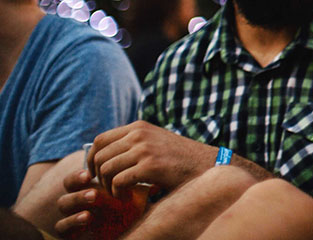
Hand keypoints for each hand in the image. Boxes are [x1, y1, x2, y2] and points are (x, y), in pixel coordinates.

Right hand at [55, 169, 143, 238]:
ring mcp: (72, 214)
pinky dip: (72, 220)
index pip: (81, 173)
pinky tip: (87, 216)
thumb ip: (141, 184)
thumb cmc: (131, 214)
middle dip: (77, 180)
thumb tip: (157, 174)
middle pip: (68, 184)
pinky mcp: (69, 233)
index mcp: (92, 186)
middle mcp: (79, 199)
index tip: (91, 171)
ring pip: (63, 203)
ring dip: (77, 197)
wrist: (126, 235)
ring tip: (94, 195)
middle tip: (90, 177)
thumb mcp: (138, 198)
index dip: (83, 171)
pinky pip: (61, 226)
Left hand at [88, 120, 214, 197]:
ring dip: (108, 187)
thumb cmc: (179, 158)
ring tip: (119, 194)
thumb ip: (133, 143)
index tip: (95, 174)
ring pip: (106, 170)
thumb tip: (102, 154)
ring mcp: (144, 149)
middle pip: (100, 156)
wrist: (207, 165)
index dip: (91, 159)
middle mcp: (139, 135)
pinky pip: (119, 181)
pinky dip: (118, 193)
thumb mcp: (155, 142)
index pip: (100, 140)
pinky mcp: (150, 166)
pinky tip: (126, 197)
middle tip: (109, 188)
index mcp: (139, 127)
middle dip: (98, 176)